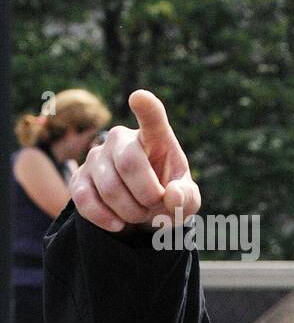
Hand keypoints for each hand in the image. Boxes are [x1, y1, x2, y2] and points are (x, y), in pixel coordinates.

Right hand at [71, 89, 200, 231]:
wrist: (141, 215)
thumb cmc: (168, 198)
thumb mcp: (186, 200)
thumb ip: (186, 198)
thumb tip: (172, 195)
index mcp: (155, 138)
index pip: (152, 119)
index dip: (147, 108)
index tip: (140, 98)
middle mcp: (121, 139)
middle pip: (130, 163)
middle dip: (147, 195)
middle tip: (155, 205)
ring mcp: (96, 156)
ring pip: (109, 188)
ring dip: (131, 212)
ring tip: (139, 213)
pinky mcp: (78, 177)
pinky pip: (85, 200)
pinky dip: (106, 219)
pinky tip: (118, 224)